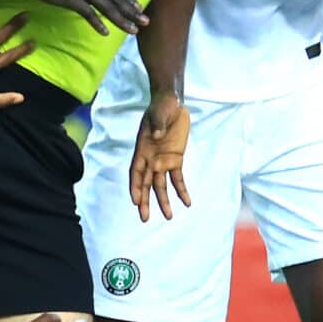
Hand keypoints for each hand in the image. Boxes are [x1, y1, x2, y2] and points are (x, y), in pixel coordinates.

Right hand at [128, 91, 190, 220]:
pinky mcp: (176, 160)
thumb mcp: (158, 114)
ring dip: (163, 201)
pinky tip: (187, 202)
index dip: (135, 187)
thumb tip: (156, 137)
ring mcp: (162, 161)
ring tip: (168, 216)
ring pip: (161, 185)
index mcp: (142, 150)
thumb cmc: (161, 108)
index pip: (136, 172)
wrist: (171, 104)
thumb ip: (157, 125)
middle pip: (146, 184)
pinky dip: (182, 190)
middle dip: (145, 201)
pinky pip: (178, 178)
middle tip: (144, 218)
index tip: (136, 201)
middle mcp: (150, 159)